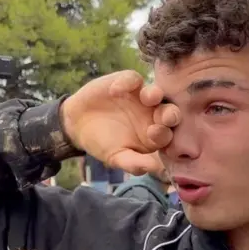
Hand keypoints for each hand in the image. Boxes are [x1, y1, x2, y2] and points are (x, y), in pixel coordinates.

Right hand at [61, 70, 179, 174]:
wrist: (78, 124)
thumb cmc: (102, 143)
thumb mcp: (116, 157)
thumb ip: (134, 163)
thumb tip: (156, 170)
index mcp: (155, 135)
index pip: (168, 136)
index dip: (165, 135)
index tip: (155, 135)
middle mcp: (153, 115)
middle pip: (170, 112)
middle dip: (171, 114)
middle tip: (166, 117)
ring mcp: (142, 97)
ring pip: (156, 92)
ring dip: (155, 94)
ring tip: (148, 97)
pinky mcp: (128, 82)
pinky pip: (133, 79)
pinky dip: (127, 82)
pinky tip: (115, 90)